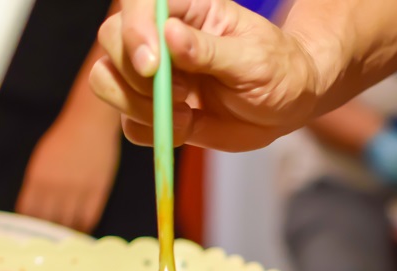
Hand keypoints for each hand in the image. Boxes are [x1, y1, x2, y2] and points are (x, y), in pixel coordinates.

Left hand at [16, 106, 121, 232]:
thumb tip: (33, 212)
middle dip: (49, 233)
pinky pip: (88, 218)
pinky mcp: (97, 191)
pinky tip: (82, 229)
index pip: (29, 212)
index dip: (31, 226)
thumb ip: (36, 185)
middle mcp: (56, 186)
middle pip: (49, 221)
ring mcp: (78, 190)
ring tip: (67, 239)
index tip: (33, 234)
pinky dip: (84, 227)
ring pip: (69, 223)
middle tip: (51, 242)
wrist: (90, 124)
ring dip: (67, 233)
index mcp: (38, 178)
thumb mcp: (42, 161)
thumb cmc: (64, 140)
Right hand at [90, 0, 327, 150]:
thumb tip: (170, 34)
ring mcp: (154, 75)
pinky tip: (186, 127)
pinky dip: (150, 131)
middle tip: (181, 95)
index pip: (138, 5)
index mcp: (185, 10)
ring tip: (185, 114)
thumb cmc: (278, 70)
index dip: (134, 31)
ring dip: (138, 106)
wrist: (288, 105)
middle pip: (111, 42)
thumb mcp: (252, 59)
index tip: (152, 67)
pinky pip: (128, 123)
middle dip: (135, 76)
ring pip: (108, 82)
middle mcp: (161, 38)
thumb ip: (209, 50)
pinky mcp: (156, 109)